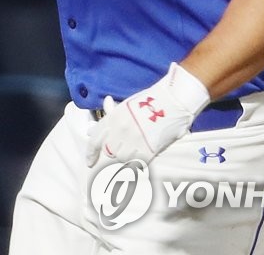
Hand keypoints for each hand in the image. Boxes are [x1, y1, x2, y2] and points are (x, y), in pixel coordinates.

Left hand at [85, 63, 209, 167]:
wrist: (173, 100)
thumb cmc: (151, 100)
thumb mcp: (127, 104)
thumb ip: (114, 111)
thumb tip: (106, 106)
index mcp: (114, 117)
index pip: (95, 139)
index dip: (91, 153)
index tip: (90, 162)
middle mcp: (120, 130)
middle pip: (109, 151)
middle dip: (114, 150)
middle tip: (124, 147)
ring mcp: (134, 140)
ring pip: (123, 158)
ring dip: (128, 155)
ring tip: (138, 146)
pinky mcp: (149, 149)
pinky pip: (138, 162)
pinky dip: (140, 160)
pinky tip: (145, 153)